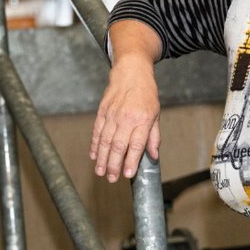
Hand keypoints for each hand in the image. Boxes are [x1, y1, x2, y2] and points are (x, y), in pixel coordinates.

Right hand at [90, 56, 161, 181]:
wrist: (131, 72)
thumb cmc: (146, 93)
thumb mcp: (156, 114)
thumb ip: (153, 137)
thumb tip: (153, 156)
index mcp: (142, 119)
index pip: (136, 145)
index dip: (131, 161)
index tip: (127, 174)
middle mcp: (126, 118)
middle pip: (118, 146)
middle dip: (113, 164)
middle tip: (111, 178)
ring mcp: (112, 115)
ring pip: (105, 141)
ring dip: (102, 158)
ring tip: (100, 172)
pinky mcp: (102, 112)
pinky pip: (97, 131)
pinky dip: (95, 145)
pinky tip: (94, 155)